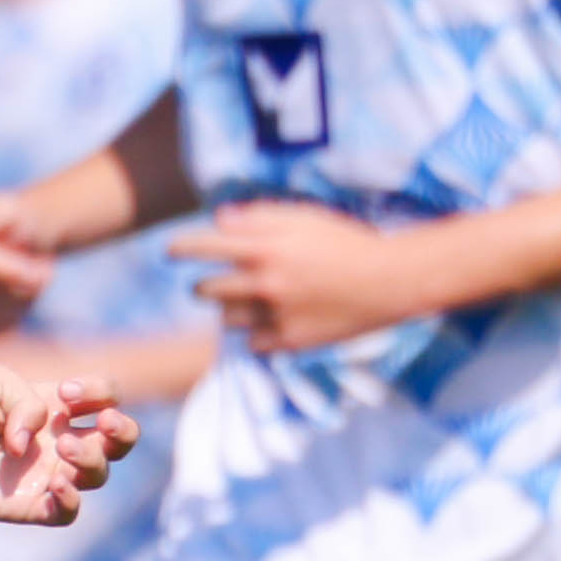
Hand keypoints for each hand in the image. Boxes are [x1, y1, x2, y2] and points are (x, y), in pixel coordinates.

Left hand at [0, 360, 135, 529]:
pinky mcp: (27, 505)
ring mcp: (44, 473)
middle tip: (103, 423)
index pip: (105, 397)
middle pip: (117, 441)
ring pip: (97, 475)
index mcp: (53, 405)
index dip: (101, 392)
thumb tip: (35, 445)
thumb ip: (26, 402)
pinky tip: (57, 482)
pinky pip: (67, 512)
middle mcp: (56, 440)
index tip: (66, 391)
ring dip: (92, 459)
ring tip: (61, 447)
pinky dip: (71, 499)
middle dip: (124, 431)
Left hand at [169, 200, 432, 352]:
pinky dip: (258, 333)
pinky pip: (254, 343)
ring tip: (254, 301)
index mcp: (265, 249)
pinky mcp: (290, 343)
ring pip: (226, 320)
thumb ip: (259, 217)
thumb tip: (219, 220)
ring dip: (231, 310)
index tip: (170, 253)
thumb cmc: (348, 242)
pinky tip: (277, 320)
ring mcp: (276, 317)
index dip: (180, 249)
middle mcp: (264, 284)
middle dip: (204, 286)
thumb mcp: (305, 217)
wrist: (391, 282)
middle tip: (215, 283)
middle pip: (205, 291)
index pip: (202, 248)